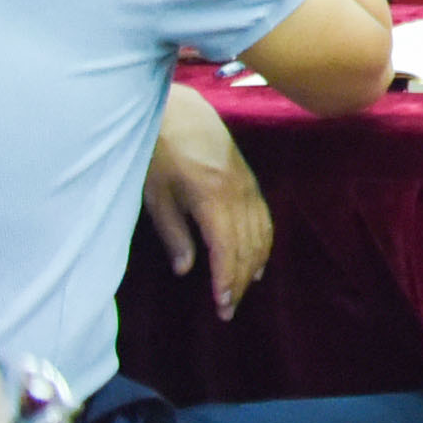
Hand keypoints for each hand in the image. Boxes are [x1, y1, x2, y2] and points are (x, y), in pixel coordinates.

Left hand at [146, 82, 271, 312]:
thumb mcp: (157, 196)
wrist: (179, 112)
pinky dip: (264, 243)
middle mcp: (238, 195)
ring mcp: (248, 187)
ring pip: (261, 234)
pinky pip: (264, 219)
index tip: (222, 306)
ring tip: (243, 291)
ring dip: (254, 266)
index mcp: (213, 199)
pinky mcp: (249, 181)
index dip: (227, 280)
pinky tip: (258, 260)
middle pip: (248, 247)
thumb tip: (186, 269)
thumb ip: (174, 233)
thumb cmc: (159, 153)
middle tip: (228, 311)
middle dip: (240, 281)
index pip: (228, 250)